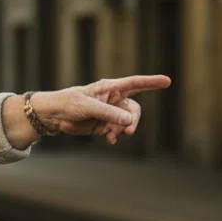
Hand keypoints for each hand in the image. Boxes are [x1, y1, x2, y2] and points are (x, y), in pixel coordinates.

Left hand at [3, 75, 170, 148]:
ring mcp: (109, 112)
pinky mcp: (104, 125)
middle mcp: (112, 99)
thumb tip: (128, 120)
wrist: (53, 116)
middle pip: (133, 108)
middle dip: (133, 119)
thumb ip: (109, 113)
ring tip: (114, 136)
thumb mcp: (88, 107)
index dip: (151, 82)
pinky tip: (110, 140)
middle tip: (129, 130)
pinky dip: (116, 135)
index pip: (135, 83)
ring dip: (123, 129)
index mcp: (110, 88)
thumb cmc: (68, 103)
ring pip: (127, 121)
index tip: (167, 81)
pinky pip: (117, 130)